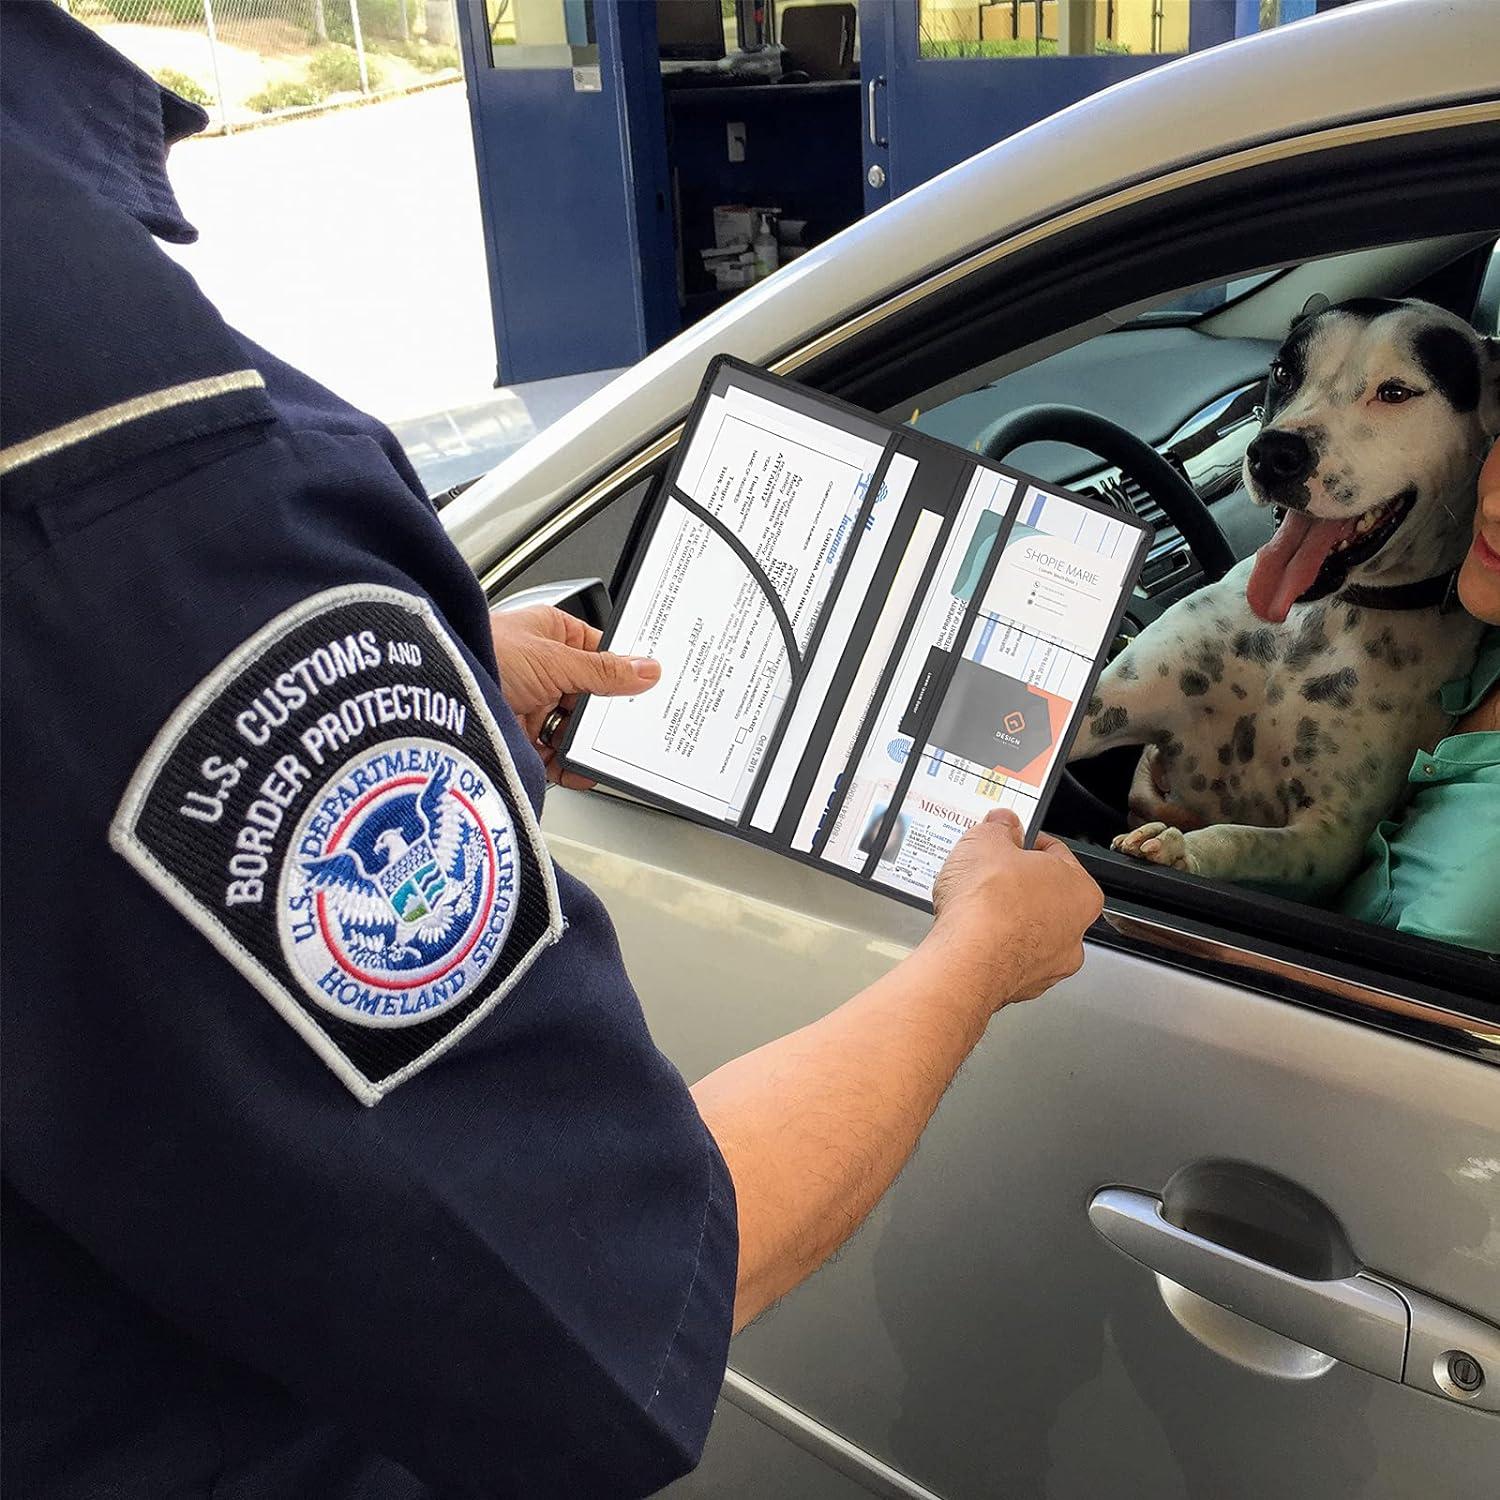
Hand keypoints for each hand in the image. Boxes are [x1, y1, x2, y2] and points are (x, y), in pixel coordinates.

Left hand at [488, 605, 660, 787]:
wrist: (432, 689)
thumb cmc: (480, 652)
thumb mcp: (554, 659)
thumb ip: (603, 670)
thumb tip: (646, 669)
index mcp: (551, 634)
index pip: (600, 652)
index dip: (624, 671)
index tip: (648, 689)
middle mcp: (540, 667)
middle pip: (588, 695)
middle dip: (604, 714)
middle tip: (626, 727)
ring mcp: (529, 703)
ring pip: (571, 727)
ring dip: (585, 741)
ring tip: (603, 752)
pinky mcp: (517, 736)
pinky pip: (553, 754)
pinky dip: (569, 766)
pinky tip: (581, 770)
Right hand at [928, 810, 1102, 1010]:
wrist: (965, 961)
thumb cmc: (987, 905)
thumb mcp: (986, 840)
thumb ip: (999, 828)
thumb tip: (1002, 822)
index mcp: (1081, 891)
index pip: (1057, 856)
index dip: (1027, 844)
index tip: (1010, 842)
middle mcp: (1074, 932)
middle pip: (1044, 896)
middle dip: (1016, 884)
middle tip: (989, 874)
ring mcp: (1049, 964)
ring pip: (1028, 932)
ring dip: (1005, 919)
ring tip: (973, 908)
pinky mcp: (1021, 987)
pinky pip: (1007, 958)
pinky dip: (992, 947)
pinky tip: (971, 935)